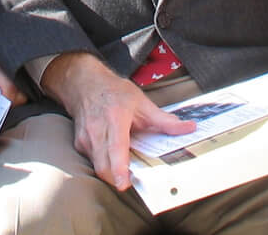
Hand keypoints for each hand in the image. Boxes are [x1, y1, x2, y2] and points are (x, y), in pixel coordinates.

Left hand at [0, 58, 25, 112]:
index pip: (9, 87)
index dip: (5, 102)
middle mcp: (6, 71)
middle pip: (19, 92)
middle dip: (10, 105)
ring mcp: (10, 77)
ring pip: (21, 95)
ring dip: (11, 104)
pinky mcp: (11, 83)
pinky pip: (18, 95)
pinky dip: (11, 103)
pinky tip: (0, 106)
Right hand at [41, 52, 192, 190]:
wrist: (84, 84)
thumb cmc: (114, 92)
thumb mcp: (141, 101)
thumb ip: (164, 119)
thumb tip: (188, 128)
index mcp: (115, 118)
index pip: (116, 147)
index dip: (119, 167)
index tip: (124, 183)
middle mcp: (97, 129)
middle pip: (104, 166)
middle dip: (118, 178)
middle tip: (134, 179)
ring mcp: (85, 138)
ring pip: (98, 167)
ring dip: (113, 173)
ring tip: (125, 166)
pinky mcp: (79, 145)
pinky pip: (94, 162)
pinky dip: (106, 164)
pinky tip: (113, 155)